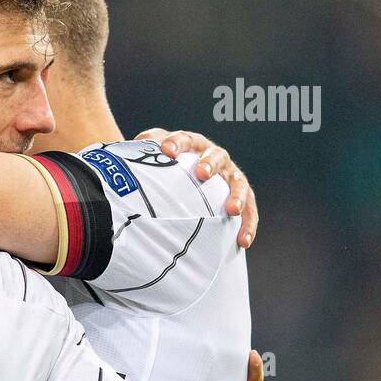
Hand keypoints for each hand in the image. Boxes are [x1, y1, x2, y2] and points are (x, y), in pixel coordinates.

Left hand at [134, 128, 258, 248]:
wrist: (181, 173)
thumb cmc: (165, 165)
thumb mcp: (153, 155)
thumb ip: (144, 149)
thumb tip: (131, 150)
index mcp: (192, 144)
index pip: (185, 139)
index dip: (177, 143)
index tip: (167, 151)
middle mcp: (215, 156)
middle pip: (216, 156)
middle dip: (210, 164)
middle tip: (202, 173)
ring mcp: (230, 175)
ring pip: (238, 183)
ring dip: (236, 195)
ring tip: (232, 210)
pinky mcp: (241, 195)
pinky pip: (249, 210)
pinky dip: (248, 224)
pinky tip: (243, 241)